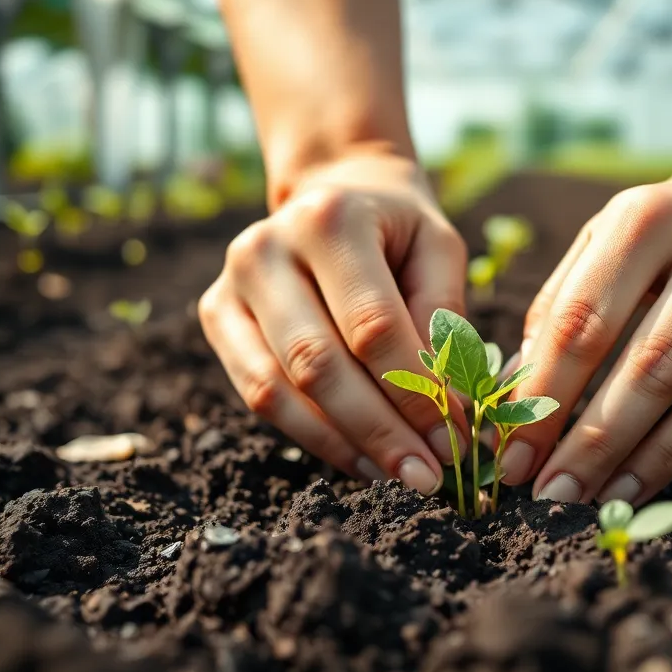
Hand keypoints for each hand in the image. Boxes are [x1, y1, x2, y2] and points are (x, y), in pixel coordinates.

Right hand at [199, 153, 467, 493]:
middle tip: (429, 477)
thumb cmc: (397, 230)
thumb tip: (447, 405)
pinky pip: (258, 395)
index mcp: (329, 219)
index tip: (457, 438)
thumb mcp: (438, 249)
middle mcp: (265, 248)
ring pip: (279, 390)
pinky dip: (311, 437)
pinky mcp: (215, 316)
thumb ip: (443, 315)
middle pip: (319, 364)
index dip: (416, 391)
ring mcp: (230, 284)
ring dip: (344, 445)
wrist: (335, 194)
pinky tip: (359, 459)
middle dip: (380, 430)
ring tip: (397, 476)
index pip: (372, 325)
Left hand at [500, 149, 671, 504]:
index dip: (542, 395)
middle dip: (584, 439)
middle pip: (638, 361)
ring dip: (629, 457)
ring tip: (584, 502)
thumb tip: (515, 393)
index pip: (580, 320)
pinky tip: (637, 486)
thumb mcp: (609, 240)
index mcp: (643, 218)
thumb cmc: (671, 234)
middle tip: (543, 495)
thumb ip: (560, 305)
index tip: (509, 455)